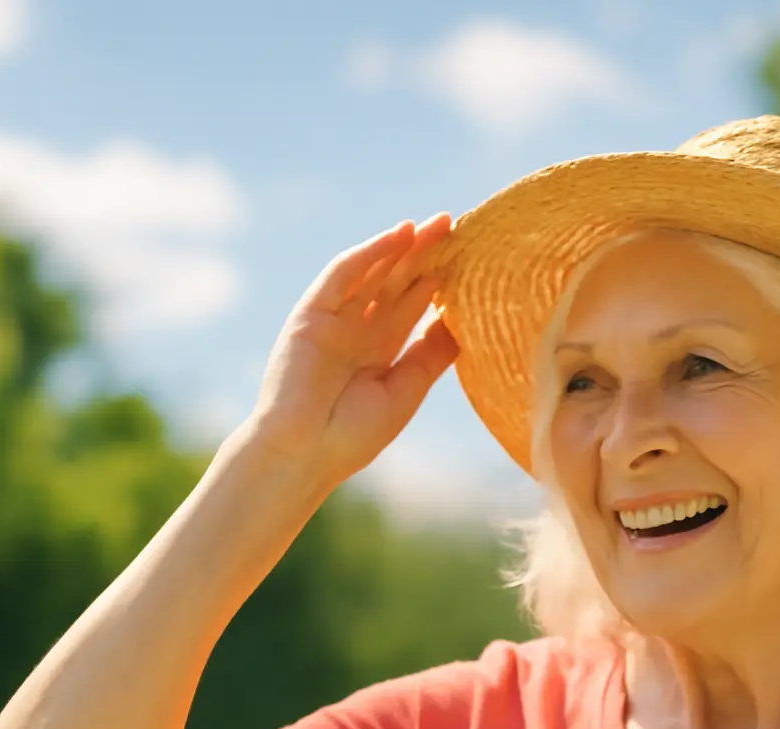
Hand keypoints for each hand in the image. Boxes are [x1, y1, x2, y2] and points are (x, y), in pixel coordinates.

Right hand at [242, 213, 458, 488]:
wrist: (304, 453)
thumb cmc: (354, 435)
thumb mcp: (406, 390)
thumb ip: (432, 355)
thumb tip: (464, 323)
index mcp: (381, 349)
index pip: (414, 304)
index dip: (441, 279)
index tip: (474, 258)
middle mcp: (359, 329)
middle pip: (397, 282)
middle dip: (425, 255)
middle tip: (457, 226)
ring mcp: (334, 319)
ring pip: (373, 272)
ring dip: (401, 246)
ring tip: (434, 224)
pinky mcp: (311, 313)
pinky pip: (342, 275)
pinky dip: (369, 252)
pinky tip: (397, 236)